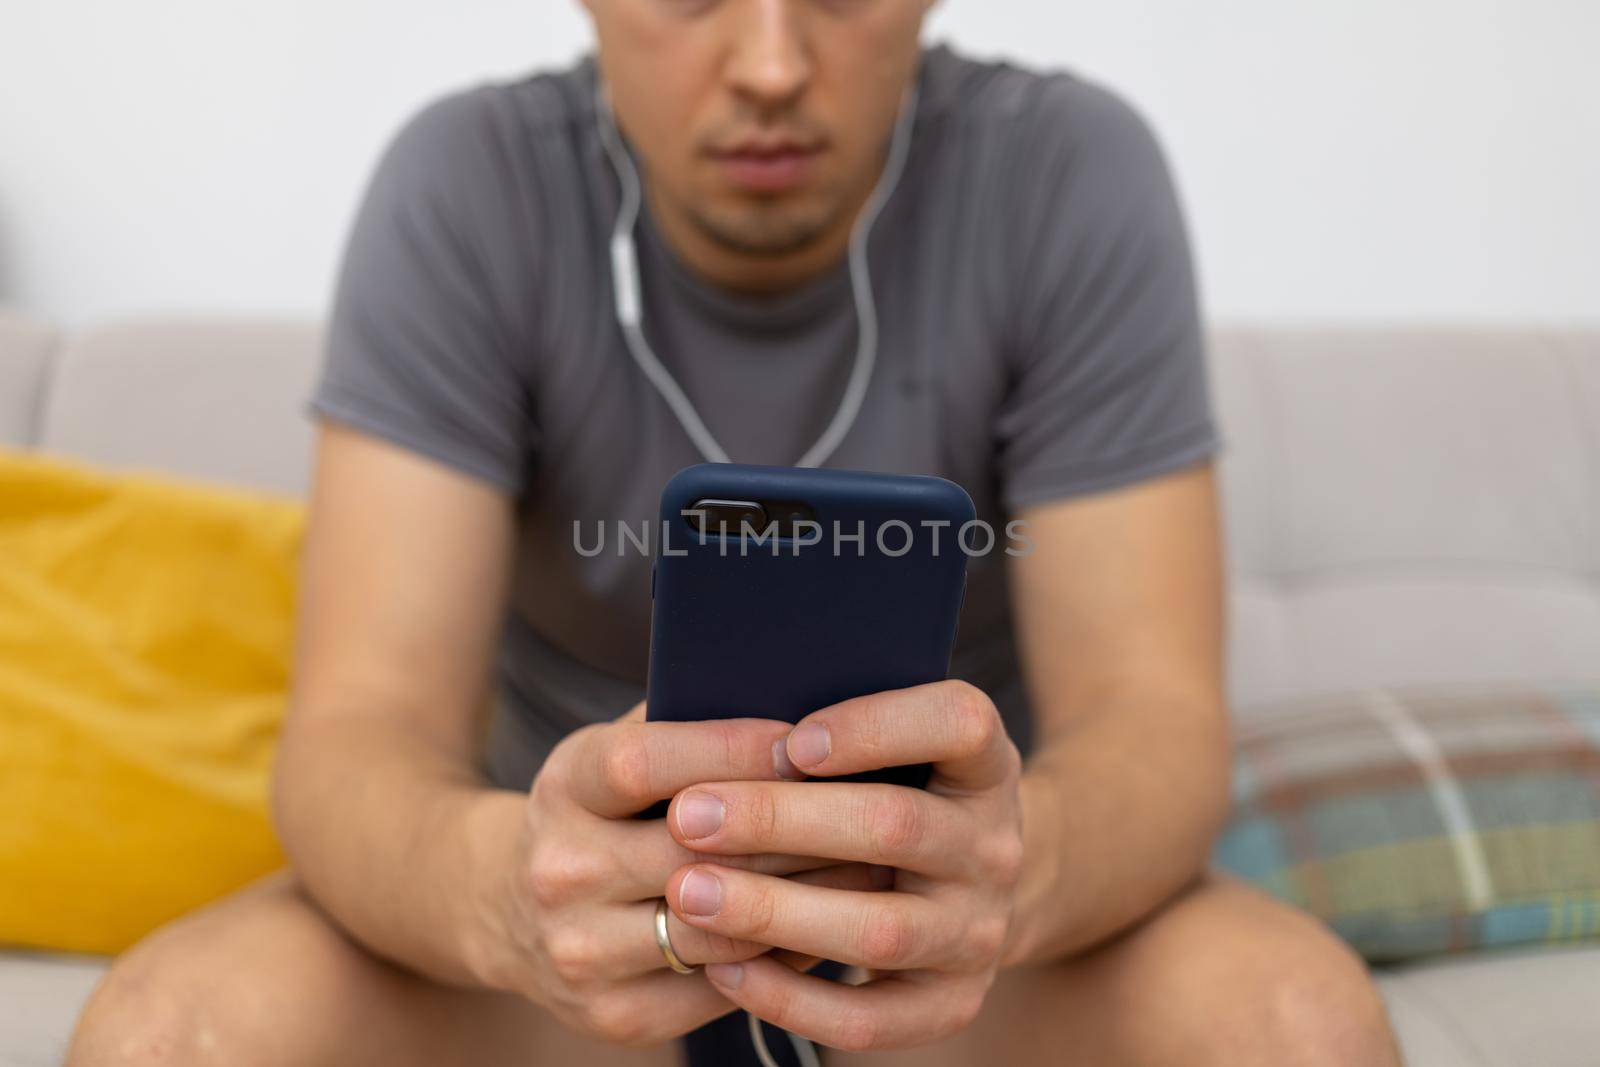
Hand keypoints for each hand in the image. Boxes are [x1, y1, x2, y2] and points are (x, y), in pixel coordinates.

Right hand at [475, 703, 888, 1046]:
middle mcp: (561, 872)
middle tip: (868, 808)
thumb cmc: (596, 811)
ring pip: (719, 927)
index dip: (731, 749)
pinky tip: (825, 924)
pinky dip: (781, 956)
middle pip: (695, 851)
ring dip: (804, 899)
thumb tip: (791, 698)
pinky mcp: (616, 1015)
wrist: (506, 911)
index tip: (803, 740)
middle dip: (793, 829)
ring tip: (869, 868)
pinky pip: (722, 986)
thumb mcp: (610, 754)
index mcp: (564, 788)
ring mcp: (583, 953)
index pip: (647, 763)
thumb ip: (681, 728)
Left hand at [662, 680, 1024, 1050]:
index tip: (792, 741)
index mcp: (984, 763)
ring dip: (774, 911)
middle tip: (690, 815)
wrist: (968, 886)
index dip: (878, 728)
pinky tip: (723, 967)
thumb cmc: (896, 792)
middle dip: (782, 820)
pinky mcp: (951, 1003)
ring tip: (689, 892)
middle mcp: (994, 846)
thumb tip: (717, 719)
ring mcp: (979, 931)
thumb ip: (827, 733)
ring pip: (879, 929)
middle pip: (896, 827)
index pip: (958, 723)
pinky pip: (870, 1019)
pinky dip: (791, 997)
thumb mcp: (894, 748)